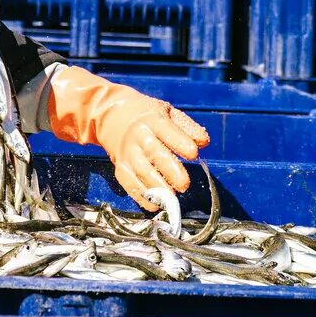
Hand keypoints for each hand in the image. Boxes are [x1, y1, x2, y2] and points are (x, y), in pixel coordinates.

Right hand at [45, 65, 209, 208]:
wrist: (112, 116)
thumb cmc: (147, 116)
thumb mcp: (167, 112)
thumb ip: (186, 127)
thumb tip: (203, 141)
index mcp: (152, 120)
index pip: (166, 130)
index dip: (179, 142)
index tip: (193, 153)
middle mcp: (138, 136)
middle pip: (153, 153)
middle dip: (169, 170)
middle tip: (184, 184)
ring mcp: (128, 153)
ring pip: (141, 171)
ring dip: (156, 187)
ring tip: (171, 199)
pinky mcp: (120, 167)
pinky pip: (129, 183)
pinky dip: (141, 196)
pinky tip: (155, 205)